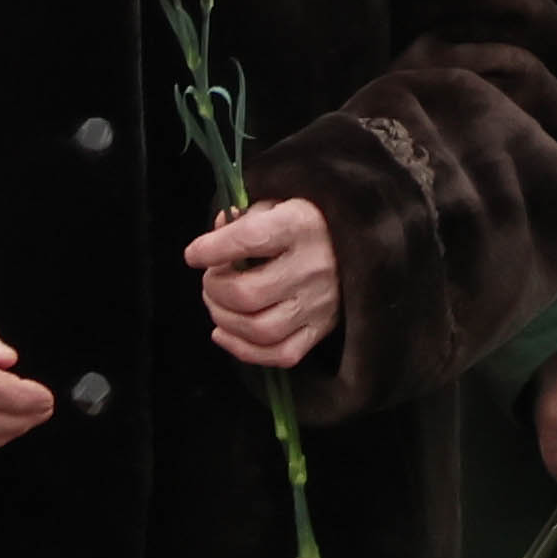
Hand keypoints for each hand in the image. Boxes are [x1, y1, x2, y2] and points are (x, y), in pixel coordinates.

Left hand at [190, 195, 342, 371]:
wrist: (362, 242)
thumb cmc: (310, 220)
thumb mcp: (279, 203)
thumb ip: (244, 218)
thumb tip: (215, 234)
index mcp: (300, 226)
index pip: (249, 239)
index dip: (212, 249)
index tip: (194, 254)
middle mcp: (313, 267)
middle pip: (248, 294)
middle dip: (215, 290)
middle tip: (211, 280)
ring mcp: (320, 304)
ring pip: (260, 329)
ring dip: (224, 321)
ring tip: (218, 305)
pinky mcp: (322, 329)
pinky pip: (280, 354)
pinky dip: (243, 350)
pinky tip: (225, 334)